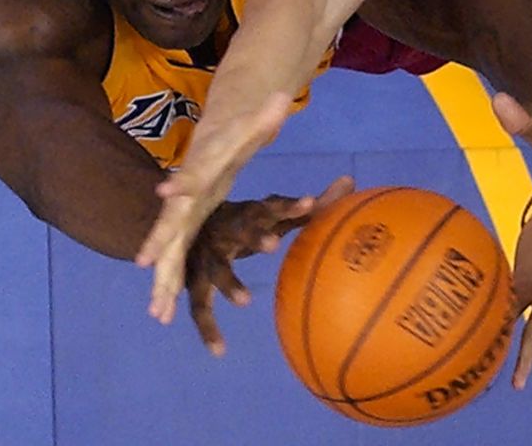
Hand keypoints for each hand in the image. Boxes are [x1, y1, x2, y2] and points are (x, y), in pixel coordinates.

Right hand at [135, 92, 294, 326]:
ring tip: (156, 311)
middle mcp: (186, 197)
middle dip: (158, 240)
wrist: (214, 138)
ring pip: (168, 249)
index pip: (191, 174)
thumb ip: (266, 115)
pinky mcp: (185, 230)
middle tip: (143, 261)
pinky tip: (162, 313)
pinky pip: (174, 261)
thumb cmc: (234, 135)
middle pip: (170, 220)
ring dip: (161, 277)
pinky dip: (167, 285)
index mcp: (203, 170)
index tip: (166, 193)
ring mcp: (182, 216)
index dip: (180, 182)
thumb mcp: (252, 126)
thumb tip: (283, 97)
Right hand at [185, 175, 354, 355]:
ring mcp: (206, 256)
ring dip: (229, 282)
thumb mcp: (270, 212)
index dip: (288, 205)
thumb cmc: (242, 221)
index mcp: (247, 213)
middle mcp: (225, 230)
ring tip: (246, 301)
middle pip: (240, 230)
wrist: (182, 222)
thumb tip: (349, 180)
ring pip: (217, 269)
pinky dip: (207, 329)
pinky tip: (219, 352)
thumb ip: (307, 206)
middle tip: (273, 244)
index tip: (309, 202)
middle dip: (255, 236)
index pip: (269, 206)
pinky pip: (199, 306)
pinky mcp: (193, 281)